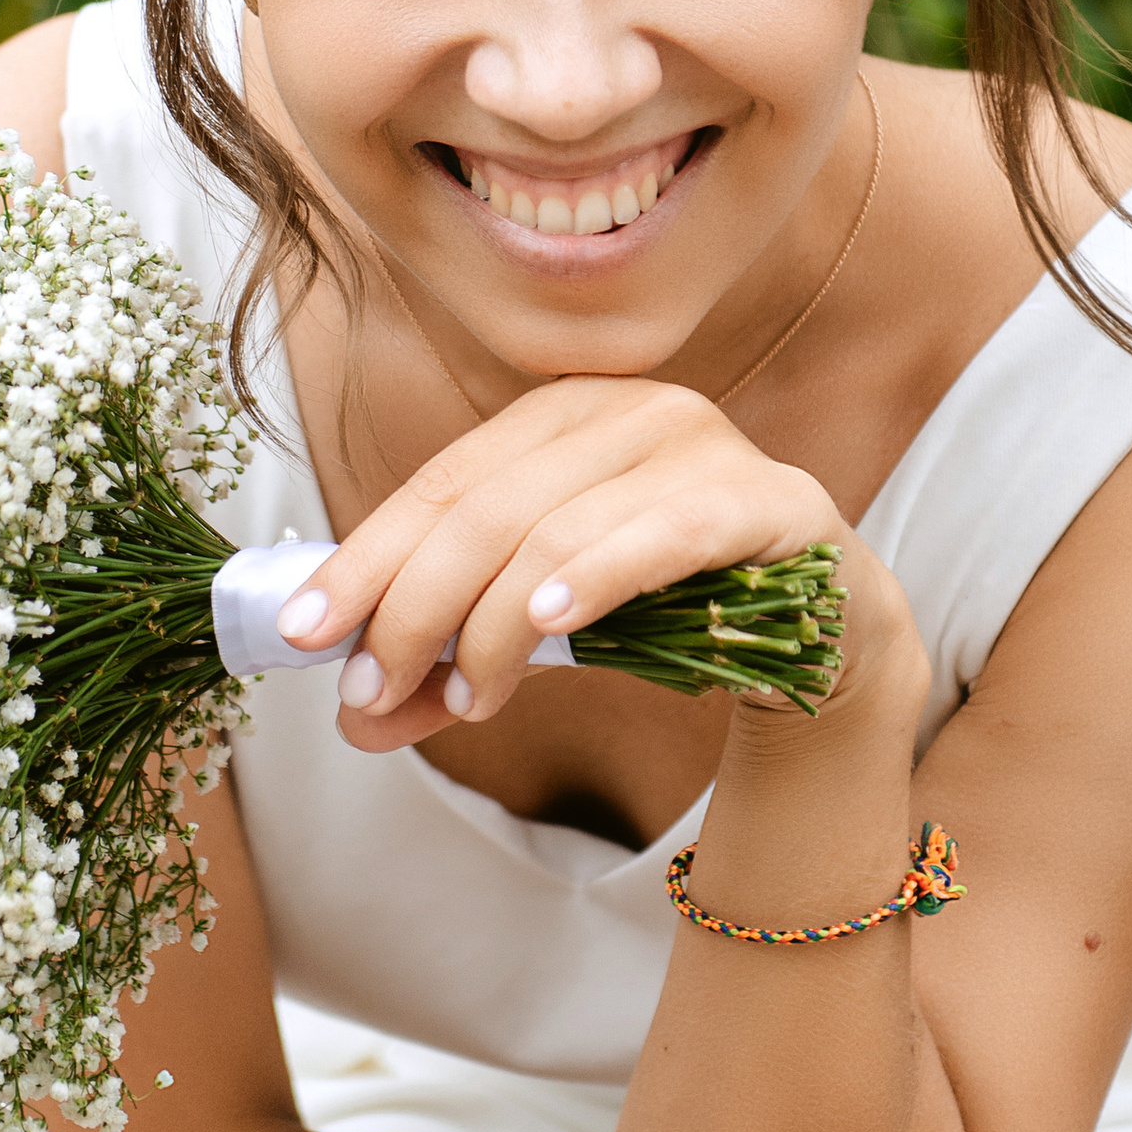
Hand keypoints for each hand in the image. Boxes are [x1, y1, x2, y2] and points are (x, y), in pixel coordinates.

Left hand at [275, 374, 919, 749]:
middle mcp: (628, 411)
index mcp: (561, 420)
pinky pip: (666, 532)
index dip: (361, 560)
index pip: (438, 485)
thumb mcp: (546, 637)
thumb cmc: (676, 617)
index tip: (301, 637)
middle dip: (410, 608)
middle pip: (482, 508)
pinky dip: (598, 574)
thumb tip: (355, 721)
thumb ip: (454, 666)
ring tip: (463, 700)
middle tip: (370, 695)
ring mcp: (703, 445)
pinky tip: (549, 621)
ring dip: (491, 624)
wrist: (829, 635)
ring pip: (557, 527)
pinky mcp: (769, 499)